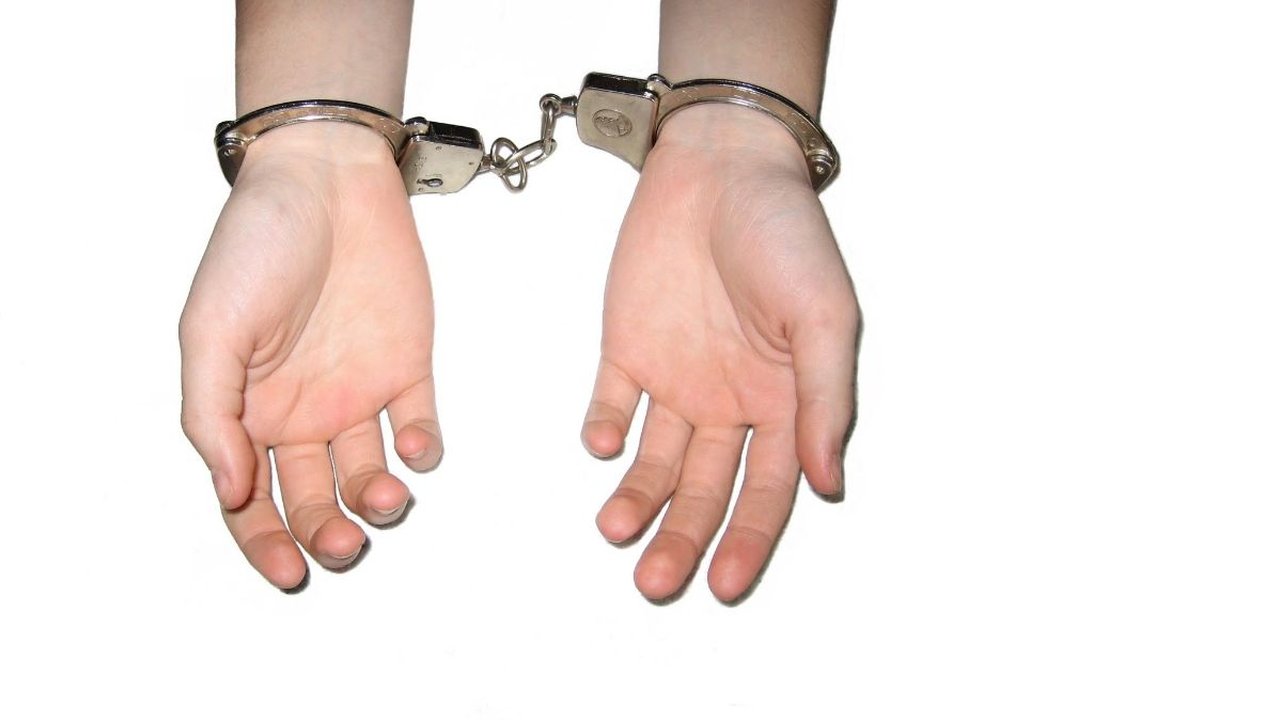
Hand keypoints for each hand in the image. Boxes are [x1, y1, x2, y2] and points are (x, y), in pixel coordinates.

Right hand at [180, 123, 441, 588]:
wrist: (328, 180)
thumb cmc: (258, 244)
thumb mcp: (210, 329)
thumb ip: (213, 414)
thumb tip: (228, 489)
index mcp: (247, 409)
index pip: (252, 500)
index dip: (266, 543)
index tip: (290, 571)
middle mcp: (302, 411)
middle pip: (314, 499)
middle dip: (327, 533)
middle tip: (343, 545)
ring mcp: (357, 393)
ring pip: (371, 473)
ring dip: (379, 499)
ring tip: (386, 497)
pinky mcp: (408, 368)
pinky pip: (419, 425)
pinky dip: (423, 448)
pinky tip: (417, 449)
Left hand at [581, 105, 858, 601]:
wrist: (719, 166)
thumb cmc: (784, 231)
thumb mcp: (823, 314)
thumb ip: (823, 400)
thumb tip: (829, 481)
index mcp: (784, 400)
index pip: (767, 490)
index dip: (749, 539)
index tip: (726, 583)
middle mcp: (730, 401)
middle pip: (705, 490)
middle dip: (683, 539)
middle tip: (657, 583)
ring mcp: (677, 377)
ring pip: (655, 461)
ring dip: (636, 499)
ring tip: (616, 527)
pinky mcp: (628, 349)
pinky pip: (613, 402)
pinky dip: (605, 428)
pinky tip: (604, 444)